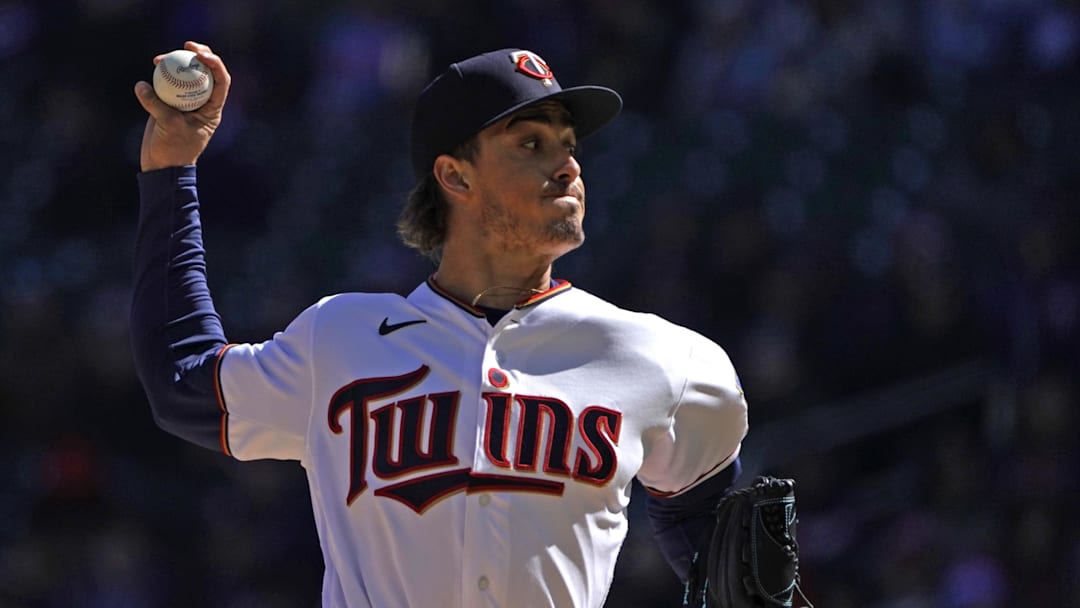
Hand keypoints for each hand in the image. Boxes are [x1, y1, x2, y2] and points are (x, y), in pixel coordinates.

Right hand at [134, 41, 231, 171]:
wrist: (161, 165)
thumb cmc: (173, 150)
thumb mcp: (169, 126)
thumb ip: (157, 105)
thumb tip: (142, 85)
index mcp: (213, 109)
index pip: (221, 81)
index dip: (215, 64)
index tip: (201, 54)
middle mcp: (203, 102)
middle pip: (205, 73)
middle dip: (199, 55)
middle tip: (186, 45)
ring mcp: (186, 101)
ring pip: (186, 75)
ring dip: (175, 62)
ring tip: (159, 58)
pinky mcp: (170, 102)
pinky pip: (168, 82)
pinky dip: (161, 74)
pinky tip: (153, 66)